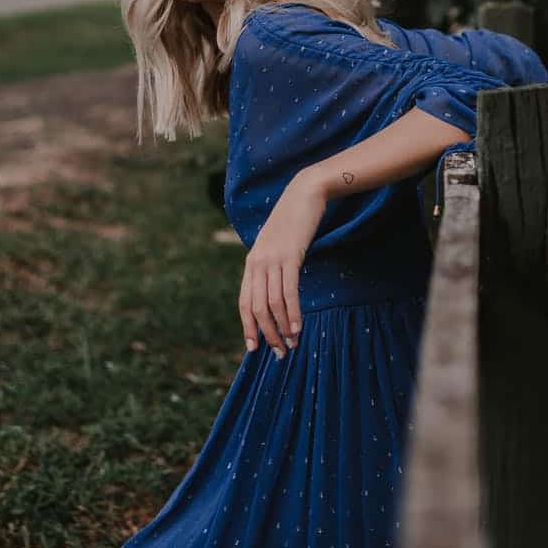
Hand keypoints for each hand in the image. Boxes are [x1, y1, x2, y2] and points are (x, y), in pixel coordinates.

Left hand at [239, 169, 326, 358]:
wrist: (304, 193)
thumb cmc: (293, 222)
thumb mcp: (277, 246)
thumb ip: (273, 267)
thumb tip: (276, 292)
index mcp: (251, 263)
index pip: (244, 303)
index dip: (248, 327)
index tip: (254, 348)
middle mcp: (257, 263)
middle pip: (256, 308)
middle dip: (267, 334)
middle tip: (280, 353)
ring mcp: (272, 260)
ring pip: (272, 304)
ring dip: (282, 328)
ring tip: (292, 344)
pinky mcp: (289, 256)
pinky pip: (288, 291)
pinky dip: (292, 313)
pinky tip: (298, 327)